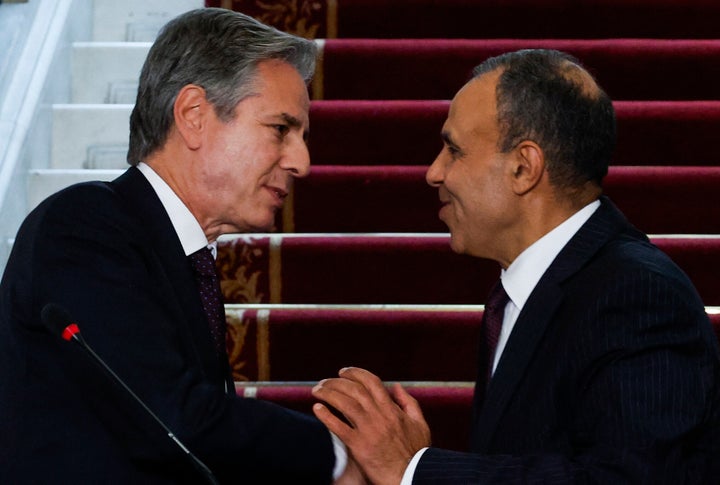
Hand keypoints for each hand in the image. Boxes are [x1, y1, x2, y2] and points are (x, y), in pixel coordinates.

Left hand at [313, 367, 430, 484]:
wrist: (410, 477)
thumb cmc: (416, 453)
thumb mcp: (419, 424)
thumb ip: (409, 403)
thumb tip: (397, 386)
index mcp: (392, 409)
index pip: (371, 382)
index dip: (355, 373)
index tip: (343, 372)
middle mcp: (379, 416)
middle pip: (354, 390)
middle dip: (336, 382)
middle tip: (324, 382)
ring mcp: (368, 430)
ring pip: (344, 403)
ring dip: (328, 394)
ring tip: (317, 391)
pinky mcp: (358, 446)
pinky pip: (338, 427)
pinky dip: (326, 416)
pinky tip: (317, 409)